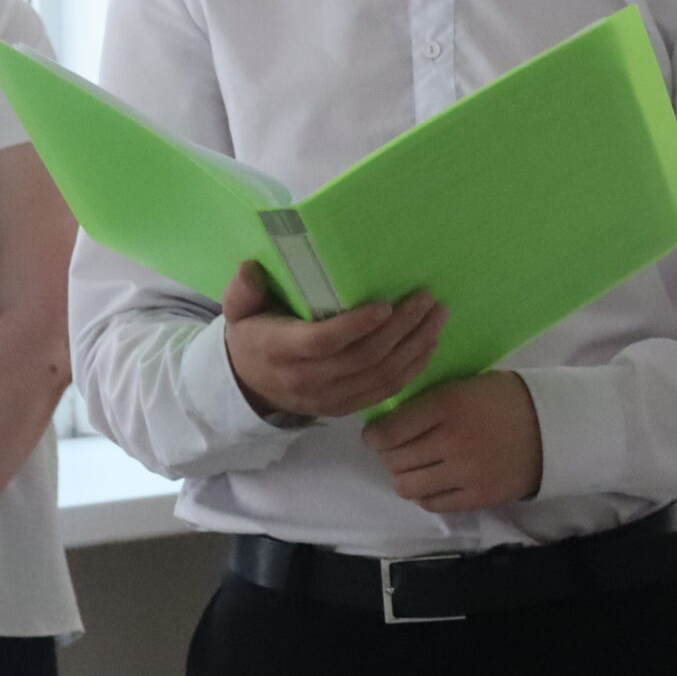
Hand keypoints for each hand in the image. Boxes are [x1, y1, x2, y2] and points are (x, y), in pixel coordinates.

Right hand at [221, 262, 445, 420]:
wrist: (250, 386)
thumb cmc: (253, 336)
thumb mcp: (239, 311)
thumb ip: (244, 289)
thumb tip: (251, 267)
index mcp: (281, 351)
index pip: (323, 342)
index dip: (356, 326)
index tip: (385, 305)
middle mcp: (307, 379)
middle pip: (362, 359)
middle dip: (401, 330)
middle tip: (426, 301)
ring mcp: (328, 398)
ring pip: (380, 377)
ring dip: (415, 347)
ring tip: (438, 318)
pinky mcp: (344, 408)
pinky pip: (384, 393)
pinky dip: (411, 370)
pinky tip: (430, 345)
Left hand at [363, 372, 543, 512]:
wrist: (554, 426)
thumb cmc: (507, 398)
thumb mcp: (467, 383)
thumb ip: (431, 400)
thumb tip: (391, 417)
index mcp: (447, 404)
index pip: (388, 432)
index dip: (374, 436)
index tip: (375, 435)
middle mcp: (451, 440)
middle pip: (394, 460)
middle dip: (388, 455)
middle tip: (396, 449)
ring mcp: (464, 472)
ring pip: (407, 486)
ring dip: (405, 476)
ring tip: (415, 466)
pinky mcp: (477, 497)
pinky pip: (432, 503)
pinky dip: (426, 493)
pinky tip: (434, 479)